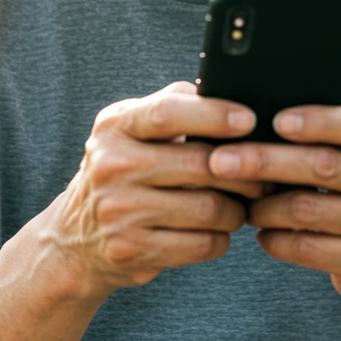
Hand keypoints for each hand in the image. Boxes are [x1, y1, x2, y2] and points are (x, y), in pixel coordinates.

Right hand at [43, 81, 266, 297]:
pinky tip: (218, 230)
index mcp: (116, 125)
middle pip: (199, 163)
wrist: (75, 239)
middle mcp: (111, 165)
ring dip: (237, 209)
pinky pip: (201, 244)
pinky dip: (220, 238)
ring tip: (242, 204)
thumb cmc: (122, 171)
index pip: (168, 112)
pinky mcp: (131, 250)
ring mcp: (118, 211)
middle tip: (266, 173)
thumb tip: (225, 90)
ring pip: (209, 208)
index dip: (214, 115)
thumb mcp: (131, 130)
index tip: (249, 120)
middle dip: (244, 170)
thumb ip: (171, 106)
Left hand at [207, 72, 340, 310]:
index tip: (274, 120)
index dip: (316, 120)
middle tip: (220, 160)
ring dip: (264, 205)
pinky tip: (262, 233)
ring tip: (242, 200)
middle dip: (265, 161)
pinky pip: (309, 248)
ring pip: (308, 209)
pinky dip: (276, 240)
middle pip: (322, 165)